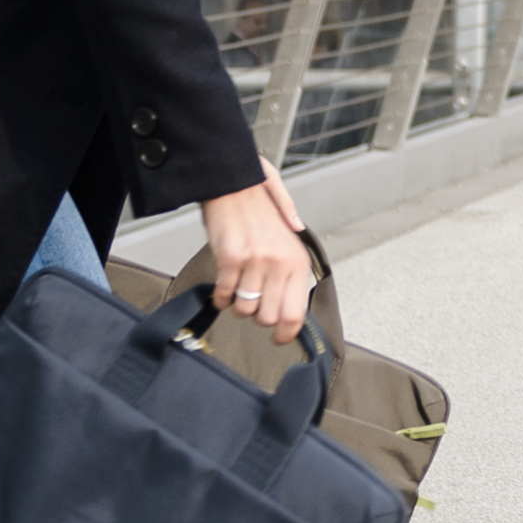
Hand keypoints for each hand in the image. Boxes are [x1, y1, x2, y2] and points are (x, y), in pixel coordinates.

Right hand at [200, 178, 312, 343]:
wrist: (233, 184)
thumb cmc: (259, 207)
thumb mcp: (290, 235)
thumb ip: (295, 263)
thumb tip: (301, 288)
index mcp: (297, 260)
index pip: (296, 313)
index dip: (286, 333)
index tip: (279, 338)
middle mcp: (278, 263)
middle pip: (268, 317)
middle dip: (258, 317)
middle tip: (255, 305)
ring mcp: (254, 262)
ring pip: (244, 310)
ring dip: (238, 306)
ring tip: (239, 292)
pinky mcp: (229, 259)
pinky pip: (224, 295)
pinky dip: (221, 298)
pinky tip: (224, 289)